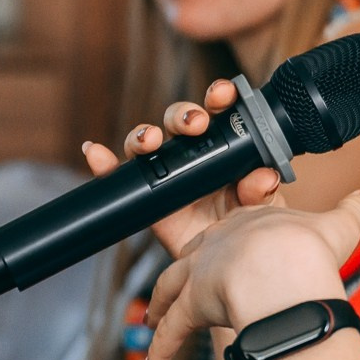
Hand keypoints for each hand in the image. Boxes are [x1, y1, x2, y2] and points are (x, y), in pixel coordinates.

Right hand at [80, 80, 285, 257]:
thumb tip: (263, 176)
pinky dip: (104, 163)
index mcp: (225, 148)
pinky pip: (120, 177)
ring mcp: (166, 173)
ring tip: (151, 141)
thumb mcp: (261, 209)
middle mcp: (193, 154)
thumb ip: (262, 191)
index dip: (218, 96)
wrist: (225, 265)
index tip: (222, 94)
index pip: (219, 111)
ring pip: (147, 141)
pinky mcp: (147, 196)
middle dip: (184, 115)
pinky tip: (95, 153)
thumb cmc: (246, 227)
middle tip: (194, 125)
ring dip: (144, 134)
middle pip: (179, 120)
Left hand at [142, 186, 359, 359]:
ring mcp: (199, 274)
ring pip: (169, 289)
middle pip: (190, 257)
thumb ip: (356, 209)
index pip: (227, 231)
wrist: (284, 271)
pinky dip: (159, 348)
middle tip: (171, 288)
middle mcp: (216, 245)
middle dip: (180, 273)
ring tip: (152, 321)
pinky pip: (170, 331)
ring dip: (160, 307)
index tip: (217, 254)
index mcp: (247, 225)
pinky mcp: (192, 304)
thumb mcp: (339, 227)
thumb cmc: (309, 251)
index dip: (220, 244)